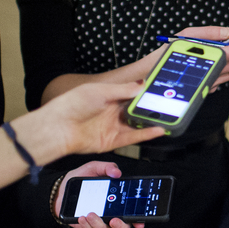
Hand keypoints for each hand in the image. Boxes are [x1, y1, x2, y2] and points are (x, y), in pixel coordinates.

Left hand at [38, 81, 164, 155]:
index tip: (162, 89)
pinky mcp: (112, 141)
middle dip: (153, 108)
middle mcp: (113, 112)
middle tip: (171, 104)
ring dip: (153, 122)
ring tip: (170, 119)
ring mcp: (113, 127)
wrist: (58, 127)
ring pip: (138, 124)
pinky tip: (158, 130)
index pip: (133, 93)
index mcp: (110, 96)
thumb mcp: (101, 91)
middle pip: (138, 110)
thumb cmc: (72, 104)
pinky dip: (146, 134)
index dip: (147, 92)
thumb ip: (123, 90)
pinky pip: (133, 138)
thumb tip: (142, 86)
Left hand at [54, 161, 145, 227]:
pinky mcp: (87, 226)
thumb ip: (107, 167)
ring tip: (91, 214)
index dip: (138, 220)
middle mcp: (111, 214)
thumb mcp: (94, 168)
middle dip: (120, 226)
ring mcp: (99, 222)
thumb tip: (116, 172)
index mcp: (117, 201)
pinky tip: (82, 217)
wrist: (62, 188)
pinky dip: (87, 225)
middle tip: (114, 220)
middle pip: (122, 227)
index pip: (132, 213)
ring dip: (99, 224)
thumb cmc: (82, 179)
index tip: (139, 223)